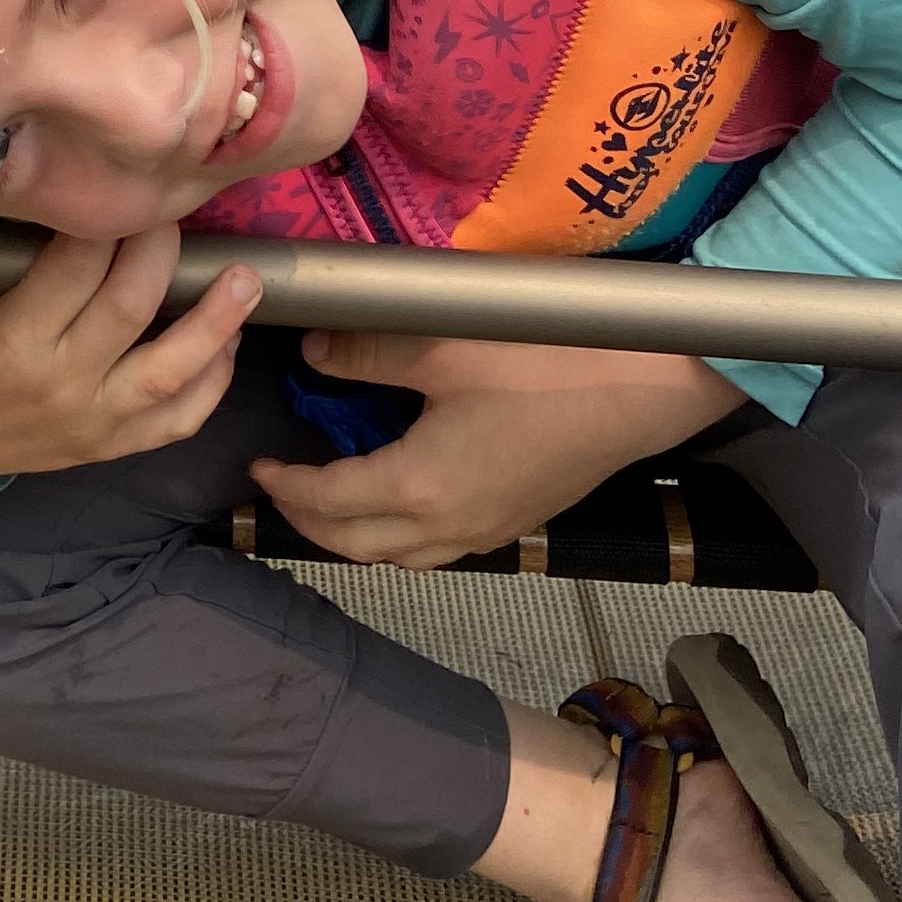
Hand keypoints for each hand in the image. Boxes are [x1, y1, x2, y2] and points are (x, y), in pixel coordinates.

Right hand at [0, 227, 257, 486]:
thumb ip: (24, 262)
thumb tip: (91, 205)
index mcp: (15, 337)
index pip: (77, 264)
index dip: (108, 219)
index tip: (125, 184)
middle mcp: (62, 382)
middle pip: (132, 306)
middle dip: (164, 251)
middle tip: (178, 212)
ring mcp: (94, 422)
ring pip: (171, 370)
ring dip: (215, 322)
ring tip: (246, 280)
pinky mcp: (111, 449)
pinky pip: (176, 422)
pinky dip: (211, 383)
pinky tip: (228, 345)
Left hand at [252, 332, 739, 569]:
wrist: (644, 388)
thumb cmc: (543, 363)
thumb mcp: (440, 345)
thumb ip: (367, 352)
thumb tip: (311, 353)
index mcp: (420, 489)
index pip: (330, 502)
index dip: (287, 486)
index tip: (257, 466)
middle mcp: (451, 526)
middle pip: (359, 546)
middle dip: (310, 523)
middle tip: (281, 488)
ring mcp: (491, 530)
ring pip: (403, 557)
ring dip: (357, 535)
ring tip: (333, 498)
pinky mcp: (522, 520)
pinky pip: (442, 548)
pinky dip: (403, 535)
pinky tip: (405, 497)